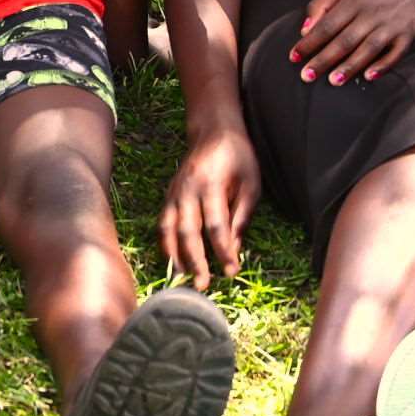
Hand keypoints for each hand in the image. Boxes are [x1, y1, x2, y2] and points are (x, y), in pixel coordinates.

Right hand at [158, 120, 258, 287]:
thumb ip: (241, 215)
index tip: (232, 271)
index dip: (224, 251)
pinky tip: (173, 260)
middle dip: (196, 260)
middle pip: (189, 231)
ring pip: (170, 228)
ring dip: (176, 255)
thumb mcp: (251, 184)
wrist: (214, 131)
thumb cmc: (238, 157)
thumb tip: (234, 248)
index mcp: (211, 184)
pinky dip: (166, 242)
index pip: (216, 225)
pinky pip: (163, 222)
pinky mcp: (169, 194)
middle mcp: (188, 189)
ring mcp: (175, 191)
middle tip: (204, 284)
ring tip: (183, 278)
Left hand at [293, 0, 414, 85]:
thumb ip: (321, 3)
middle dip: (324, 60)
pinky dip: (383, 66)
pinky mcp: (407, 35)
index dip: (309, 43)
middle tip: (307, 76)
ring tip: (333, 81)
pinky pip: (395, 54)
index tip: (294, 57)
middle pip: (344, 41)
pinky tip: (369, 76)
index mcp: (352, 1)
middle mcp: (370, 14)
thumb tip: (305, 28)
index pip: (326, 26)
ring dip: (350, 66)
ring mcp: (390, 26)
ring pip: (367, 49)